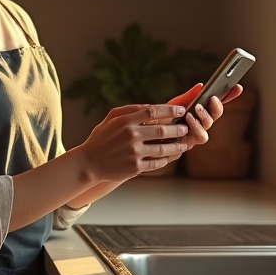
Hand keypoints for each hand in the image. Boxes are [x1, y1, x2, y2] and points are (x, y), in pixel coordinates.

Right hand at [78, 103, 194, 181]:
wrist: (89, 163)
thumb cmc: (101, 138)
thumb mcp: (111, 118)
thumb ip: (131, 110)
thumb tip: (151, 107)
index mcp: (125, 121)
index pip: (153, 111)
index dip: (170, 110)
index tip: (181, 110)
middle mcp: (131, 136)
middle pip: (163, 130)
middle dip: (178, 128)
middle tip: (186, 127)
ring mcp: (134, 153)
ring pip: (163, 149)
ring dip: (177, 146)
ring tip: (184, 144)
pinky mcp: (135, 167)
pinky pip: (157, 163)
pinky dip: (166, 159)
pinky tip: (171, 156)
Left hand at [160, 81, 243, 149]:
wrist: (146, 134)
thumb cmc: (160, 118)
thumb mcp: (174, 104)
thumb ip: (189, 96)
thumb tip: (201, 85)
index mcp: (199, 113)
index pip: (217, 105)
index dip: (229, 97)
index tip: (238, 87)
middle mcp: (199, 125)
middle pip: (215, 117)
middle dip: (216, 108)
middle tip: (212, 98)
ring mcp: (193, 136)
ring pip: (206, 131)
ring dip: (203, 119)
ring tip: (195, 110)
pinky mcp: (185, 146)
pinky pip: (195, 139)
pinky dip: (194, 128)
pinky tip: (187, 120)